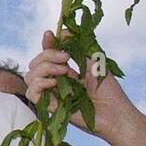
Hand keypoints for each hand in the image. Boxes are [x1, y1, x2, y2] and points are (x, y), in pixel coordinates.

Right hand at [24, 30, 141, 140]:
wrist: (115, 114)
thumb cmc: (109, 90)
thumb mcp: (94, 61)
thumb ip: (77, 46)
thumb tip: (61, 32)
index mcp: (64, 70)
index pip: (47, 54)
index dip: (46, 43)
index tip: (49, 34)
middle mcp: (54, 81)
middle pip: (35, 63)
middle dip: (47, 55)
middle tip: (66, 58)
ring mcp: (51, 94)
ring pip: (29, 76)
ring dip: (43, 68)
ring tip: (64, 71)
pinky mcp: (49, 107)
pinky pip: (31, 93)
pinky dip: (39, 83)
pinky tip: (54, 82)